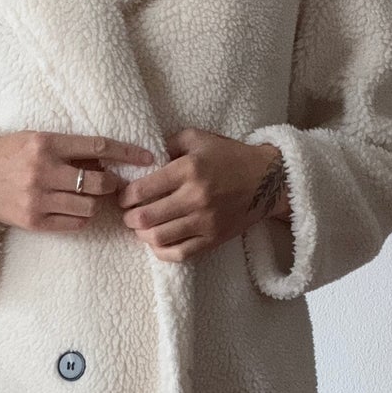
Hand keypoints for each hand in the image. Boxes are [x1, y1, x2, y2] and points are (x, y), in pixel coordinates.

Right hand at [0, 132, 154, 231]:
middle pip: (99, 181)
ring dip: (96, 203)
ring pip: (90, 207)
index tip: (148, 157)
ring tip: (89, 198)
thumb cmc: (5, 155)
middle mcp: (44, 170)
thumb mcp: (35, 139)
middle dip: (112, 183)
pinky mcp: (34, 221)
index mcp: (46, 144)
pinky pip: (75, 224)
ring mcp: (39, 198)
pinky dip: (81, 219)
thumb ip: (68, 148)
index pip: (99, 146)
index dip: (128, 153)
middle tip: (113, 184)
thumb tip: (106, 158)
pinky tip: (75, 211)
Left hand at [115, 128, 289, 263]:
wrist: (268, 180)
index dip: (125, 196)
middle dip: (129, 218)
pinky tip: (157, 242)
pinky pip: (180, 253)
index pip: (143, 189)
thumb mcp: (198, 139)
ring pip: (159, 238)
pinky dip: (162, 251)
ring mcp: (205, 221)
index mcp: (188, 170)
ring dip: (142, 235)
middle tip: (128, 214)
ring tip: (141, 228)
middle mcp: (196, 197)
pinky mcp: (213, 238)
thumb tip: (141, 157)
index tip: (123, 196)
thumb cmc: (229, 156)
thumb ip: (168, 143)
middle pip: (146, 217)